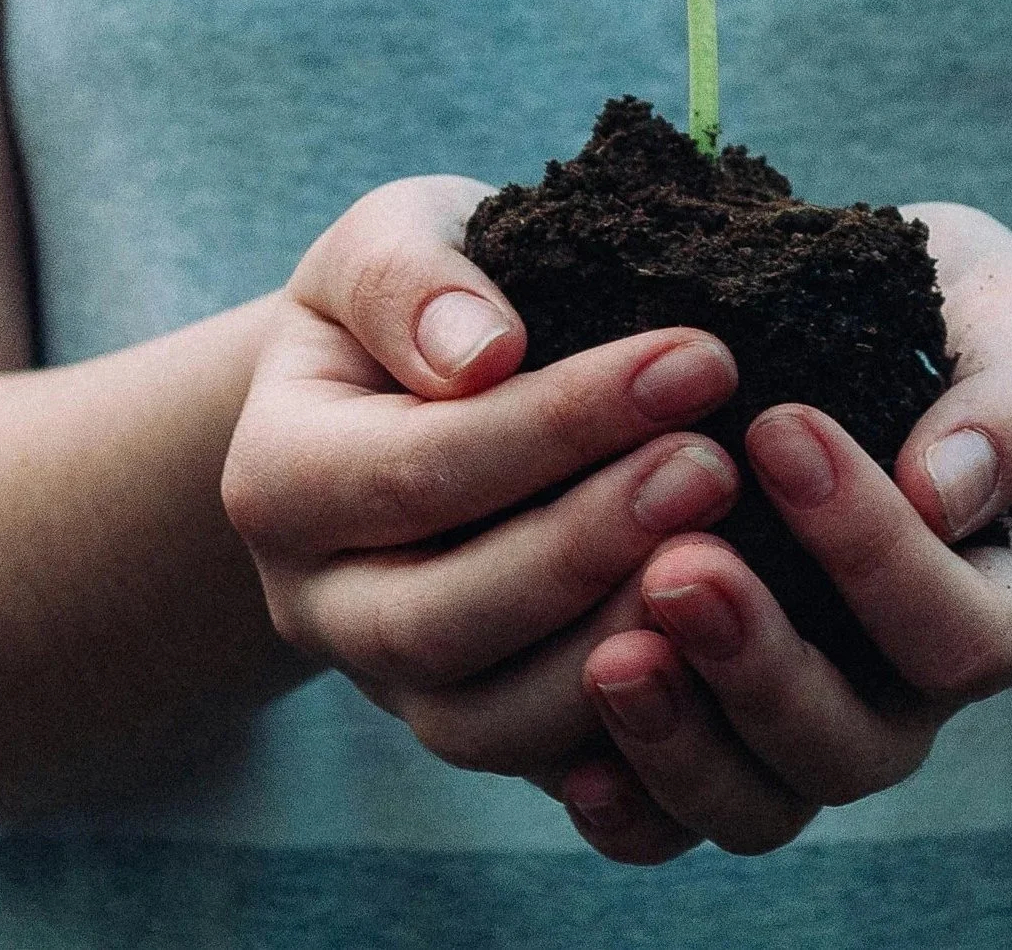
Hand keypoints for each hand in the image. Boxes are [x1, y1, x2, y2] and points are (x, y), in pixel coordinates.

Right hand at [221, 175, 742, 784]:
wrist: (408, 385)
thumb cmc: (417, 298)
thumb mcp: (390, 240)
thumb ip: (409, 280)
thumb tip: (481, 352)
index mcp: (281, 477)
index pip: (419, 468)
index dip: (562, 422)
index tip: (699, 357)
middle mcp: (320, 601)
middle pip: (440, 619)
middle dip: (588, 545)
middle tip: (716, 465)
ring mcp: (393, 681)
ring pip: (487, 723)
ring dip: (614, 646)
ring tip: (730, 558)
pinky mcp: (476, 722)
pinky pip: (545, 770)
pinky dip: (633, 739)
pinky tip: (723, 664)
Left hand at [560, 202, 1011, 863]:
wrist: (880, 341)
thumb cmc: (953, 322)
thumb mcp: (1007, 325)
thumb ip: (1010, 403)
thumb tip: (942, 490)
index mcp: (1003, 601)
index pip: (958, 630)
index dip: (872, 550)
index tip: (780, 427)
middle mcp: (909, 691)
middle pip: (853, 746)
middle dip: (761, 664)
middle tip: (678, 565)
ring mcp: (808, 721)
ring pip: (760, 803)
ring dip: (682, 742)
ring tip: (610, 658)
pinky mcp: (715, 729)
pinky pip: (676, 819)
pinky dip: (631, 805)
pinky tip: (575, 759)